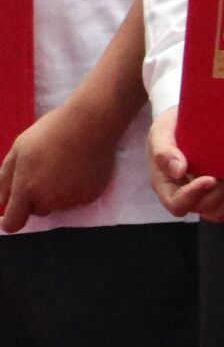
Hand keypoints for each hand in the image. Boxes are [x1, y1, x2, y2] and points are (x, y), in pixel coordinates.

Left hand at [0, 98, 125, 230]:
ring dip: (59, 193)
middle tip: (48, 172)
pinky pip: (78, 198)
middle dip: (39, 198)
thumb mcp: (18, 148)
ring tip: (66, 166)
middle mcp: (49, 200)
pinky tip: (80, 168)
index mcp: (26, 189)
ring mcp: (71, 199)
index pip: (13, 224)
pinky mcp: (91, 195)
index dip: (12, 218)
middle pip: (38, 211)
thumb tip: (1, 201)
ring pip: (59, 204)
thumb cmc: (50, 132)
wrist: (91, 122)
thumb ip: (4, 178)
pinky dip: (77, 188)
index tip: (17, 208)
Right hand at [146, 109, 223, 224]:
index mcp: (165, 184)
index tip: (211, 178)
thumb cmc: (172, 127)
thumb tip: (178, 171)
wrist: (191, 120)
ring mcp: (202, 196)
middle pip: (200, 209)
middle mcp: (183, 193)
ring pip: (217, 212)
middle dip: (217, 193)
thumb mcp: (162, 131)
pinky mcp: (220, 194)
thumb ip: (164, 150)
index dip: (194, 195)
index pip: (177, 203)